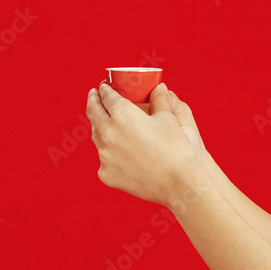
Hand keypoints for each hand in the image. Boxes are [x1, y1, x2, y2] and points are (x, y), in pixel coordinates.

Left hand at [86, 82, 202, 205]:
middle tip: (94, 96)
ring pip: (97, 136)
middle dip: (93, 101)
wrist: (177, 182)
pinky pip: (104, 159)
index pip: (106, 96)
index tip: (103, 87)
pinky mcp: (106, 173)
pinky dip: (110, 154)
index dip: (104, 89)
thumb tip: (158, 87)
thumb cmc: (175, 147)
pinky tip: (119, 154)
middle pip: (93, 112)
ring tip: (105, 123)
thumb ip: (159, 99)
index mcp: (122, 113)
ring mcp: (104, 155)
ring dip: (100, 127)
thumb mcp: (168, 118)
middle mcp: (108, 132)